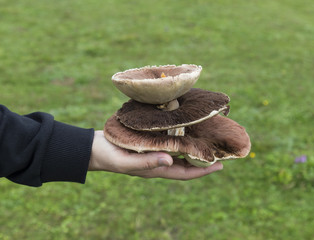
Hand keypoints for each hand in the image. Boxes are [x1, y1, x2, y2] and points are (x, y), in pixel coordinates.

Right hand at [88, 131, 222, 179]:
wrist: (94, 147)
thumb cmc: (108, 156)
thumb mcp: (126, 160)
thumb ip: (146, 162)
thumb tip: (170, 160)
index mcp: (156, 169)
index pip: (185, 173)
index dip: (203, 171)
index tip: (220, 165)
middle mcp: (159, 161)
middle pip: (186, 162)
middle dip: (202, 158)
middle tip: (218, 149)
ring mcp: (154, 151)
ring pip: (179, 151)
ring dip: (193, 146)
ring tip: (207, 137)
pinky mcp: (149, 142)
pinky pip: (169, 140)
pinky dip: (179, 135)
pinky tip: (185, 126)